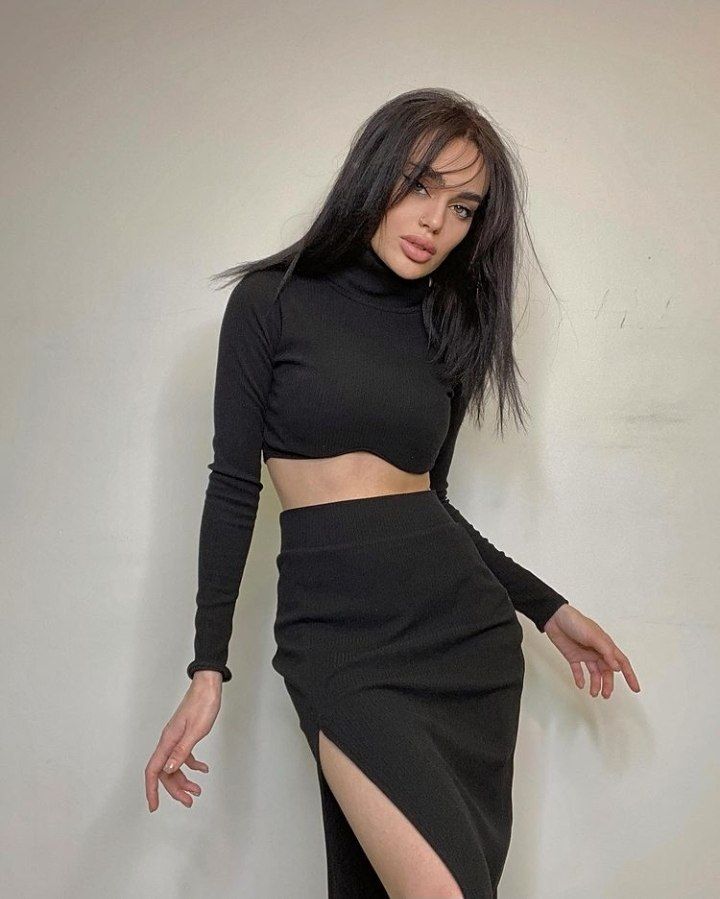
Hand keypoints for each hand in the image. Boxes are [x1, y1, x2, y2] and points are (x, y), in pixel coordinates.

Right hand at [145, 672, 222, 811]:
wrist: (208, 685)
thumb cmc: (203, 703)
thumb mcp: (197, 730)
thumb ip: (182, 751)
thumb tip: (169, 770)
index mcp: (168, 740)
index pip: (154, 770)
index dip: (152, 790)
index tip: (154, 806)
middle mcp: (169, 740)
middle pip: (165, 771)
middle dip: (175, 789)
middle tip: (188, 801)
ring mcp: (176, 736)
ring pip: (175, 765)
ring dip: (184, 779)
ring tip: (197, 790)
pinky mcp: (185, 733)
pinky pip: (184, 754)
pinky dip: (192, 764)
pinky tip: (203, 769)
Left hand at [542, 604, 640, 698]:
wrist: (555, 618)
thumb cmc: (576, 623)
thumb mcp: (594, 636)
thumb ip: (606, 652)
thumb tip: (617, 667)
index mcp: (606, 645)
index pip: (621, 662)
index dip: (630, 675)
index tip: (635, 689)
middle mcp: (597, 651)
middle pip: (607, 671)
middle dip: (608, 684)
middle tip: (606, 695)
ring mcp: (585, 654)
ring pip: (594, 672)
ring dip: (595, 683)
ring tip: (593, 693)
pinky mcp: (573, 655)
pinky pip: (578, 670)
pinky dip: (580, 678)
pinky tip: (580, 685)